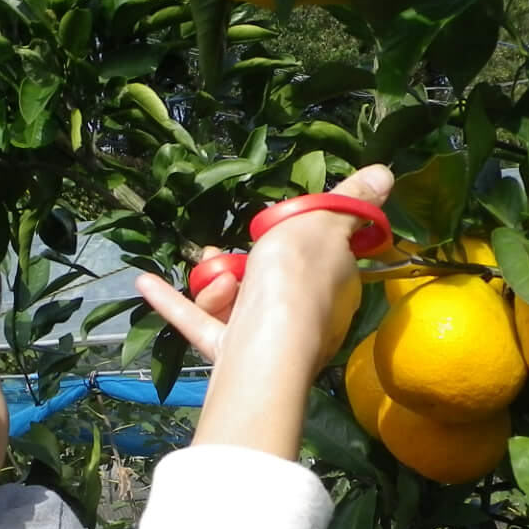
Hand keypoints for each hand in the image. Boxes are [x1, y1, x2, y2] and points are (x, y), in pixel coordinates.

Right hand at [133, 164, 393, 365]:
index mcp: (333, 286)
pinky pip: (199, 323)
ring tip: (215, 278)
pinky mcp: (232, 355)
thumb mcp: (324, 222)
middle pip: (268, 279)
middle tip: (227, 251)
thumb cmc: (297, 277)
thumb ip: (352, 200)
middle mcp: (306, 317)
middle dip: (242, 263)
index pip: (320, 257)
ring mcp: (268, 339)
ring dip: (215, 285)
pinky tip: (143, 282)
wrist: (264, 346)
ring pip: (234, 301)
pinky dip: (173, 302)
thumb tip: (385, 173)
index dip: (296, 237)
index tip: (276, 227)